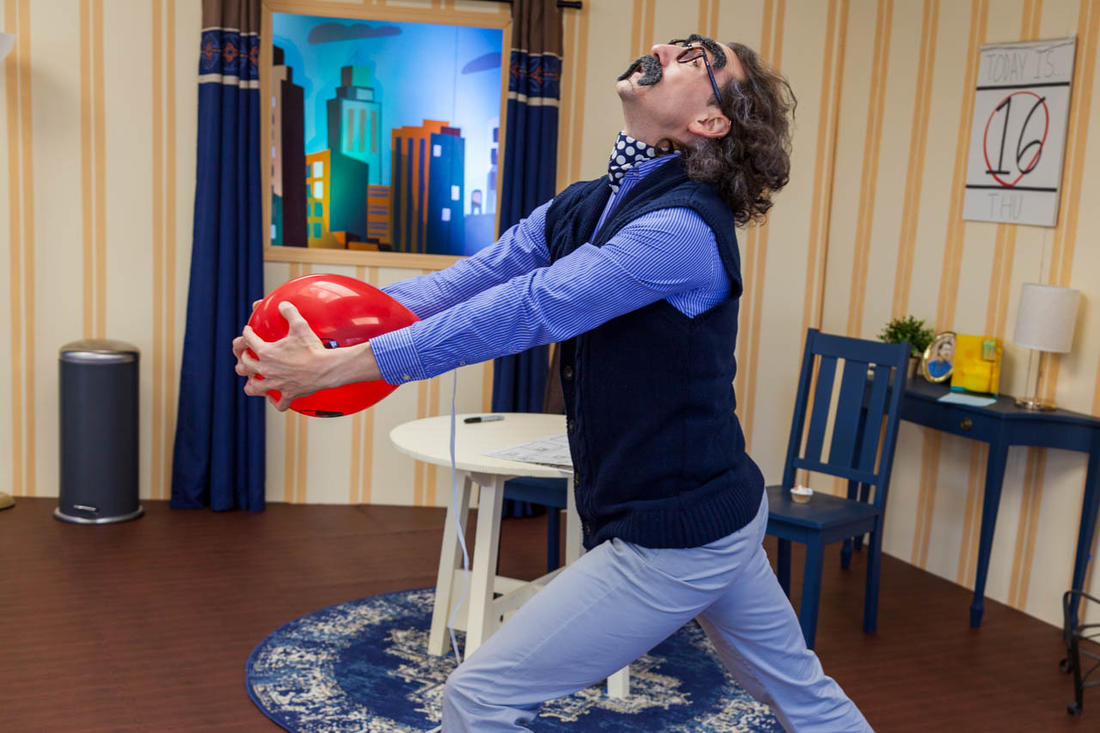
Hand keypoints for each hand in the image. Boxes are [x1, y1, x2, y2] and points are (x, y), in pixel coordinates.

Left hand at [233, 301, 380, 410]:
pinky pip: (278, 403)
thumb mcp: (300, 325)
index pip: (247, 340)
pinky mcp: (288, 394)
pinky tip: (275, 397)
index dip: (246, 333)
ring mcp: (276, 384)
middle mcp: (266, 369)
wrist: (327, 368)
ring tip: (252, 379)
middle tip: (246, 354)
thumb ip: (289, 312)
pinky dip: (275, 401)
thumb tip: (283, 304)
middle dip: (243, 358)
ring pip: (253, 387)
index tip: (248, 331)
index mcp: (266, 352)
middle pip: (244, 365)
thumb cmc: (313, 348)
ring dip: (251, 382)